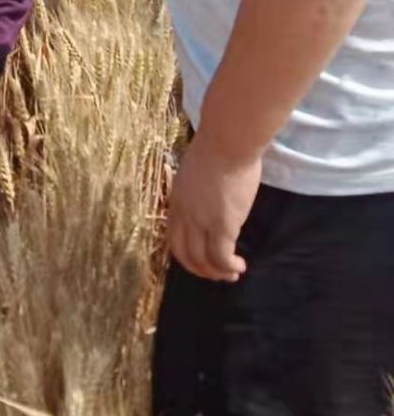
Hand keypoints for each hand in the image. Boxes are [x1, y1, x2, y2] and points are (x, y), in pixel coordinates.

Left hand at [166, 135, 261, 281]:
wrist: (228, 141)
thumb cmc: (218, 147)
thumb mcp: (196, 171)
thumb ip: (198, 188)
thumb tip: (209, 195)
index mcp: (177, 201)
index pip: (174, 238)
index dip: (186, 254)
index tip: (201, 260)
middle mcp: (185, 216)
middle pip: (185, 255)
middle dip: (200, 270)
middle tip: (217, 274)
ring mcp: (202, 222)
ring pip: (204, 260)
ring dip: (217, 273)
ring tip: (233, 274)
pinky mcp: (223, 226)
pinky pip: (222, 257)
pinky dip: (229, 267)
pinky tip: (240, 266)